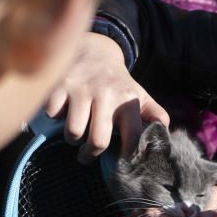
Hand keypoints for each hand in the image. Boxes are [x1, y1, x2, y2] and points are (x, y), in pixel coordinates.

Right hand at [45, 32, 168, 162]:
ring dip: (72, 139)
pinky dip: (54, 119)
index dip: (127, 157)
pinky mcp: (59, 85)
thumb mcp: (140, 96)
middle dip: (90, 154)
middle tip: (87, 154)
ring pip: (73, 133)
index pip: (132, 137)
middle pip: (98, 141)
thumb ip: (155, 114)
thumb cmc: (119, 83)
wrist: (96, 52)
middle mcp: (106, 95)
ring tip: (76, 134)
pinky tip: (62, 113)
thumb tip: (165, 131)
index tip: (120, 165)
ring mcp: (81, 90)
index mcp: (128, 101)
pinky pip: (52, 115)